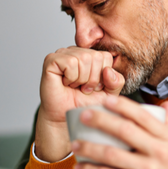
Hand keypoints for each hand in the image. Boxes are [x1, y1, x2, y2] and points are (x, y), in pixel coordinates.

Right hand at [35, 46, 124, 161]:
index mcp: (90, 55)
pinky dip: (71, 78)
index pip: (106, 56)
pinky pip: (70, 63)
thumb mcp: (108, 93)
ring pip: (84, 58)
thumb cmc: (84, 104)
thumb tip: (108, 70)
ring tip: (74, 86)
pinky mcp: (51, 60)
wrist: (66, 117)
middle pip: (96, 56)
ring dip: (81, 79)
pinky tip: (65, 83)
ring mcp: (63, 54)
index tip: (93, 87)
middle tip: (82, 88)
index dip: (102, 76)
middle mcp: (76, 51)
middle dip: (92, 79)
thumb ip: (116, 82)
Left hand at [71, 96, 167, 168]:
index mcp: (166, 138)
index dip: (123, 106)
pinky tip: (80, 168)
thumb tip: (165, 104)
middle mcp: (159, 152)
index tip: (105, 100)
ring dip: (89, 148)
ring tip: (75, 144)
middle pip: (125, 131)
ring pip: (112, 154)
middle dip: (101, 121)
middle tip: (84, 116)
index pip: (143, 116)